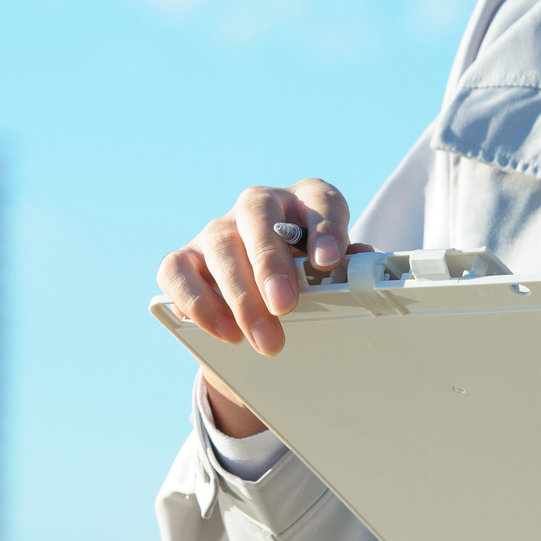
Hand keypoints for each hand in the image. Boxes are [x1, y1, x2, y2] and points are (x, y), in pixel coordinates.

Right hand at [157, 179, 370, 436]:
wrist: (266, 299)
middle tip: (284, 306)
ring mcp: (218, 229)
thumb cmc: (308, 279)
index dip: (325, 227)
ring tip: (264, 339)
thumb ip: (348, 268)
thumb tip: (362, 264)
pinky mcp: (185, 258)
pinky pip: (178, 272)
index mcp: (305, 201)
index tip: (329, 260)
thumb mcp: (333, 273)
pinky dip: (198, 303)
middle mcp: (259, 206)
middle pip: (258, 215)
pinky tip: (225, 332)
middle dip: (270, 263)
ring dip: (241, 296)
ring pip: (220, 245)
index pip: (319, 200)